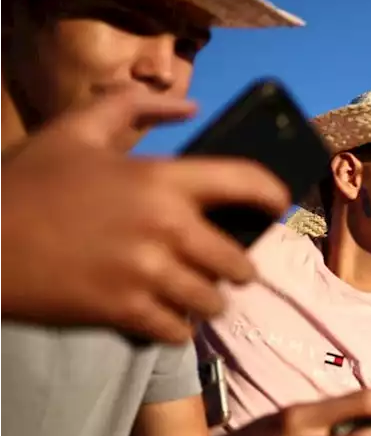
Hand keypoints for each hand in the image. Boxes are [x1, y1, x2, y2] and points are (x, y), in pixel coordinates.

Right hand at [0, 88, 289, 342]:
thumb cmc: (26, 183)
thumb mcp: (75, 130)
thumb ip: (134, 108)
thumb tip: (189, 104)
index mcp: (161, 180)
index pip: (247, 183)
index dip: (273, 196)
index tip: (279, 207)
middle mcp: (166, 228)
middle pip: (238, 262)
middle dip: (236, 267)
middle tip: (225, 267)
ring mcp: (147, 274)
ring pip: (213, 301)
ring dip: (209, 300)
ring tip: (196, 295)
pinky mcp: (124, 311)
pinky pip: (178, 331)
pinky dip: (177, 328)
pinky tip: (165, 318)